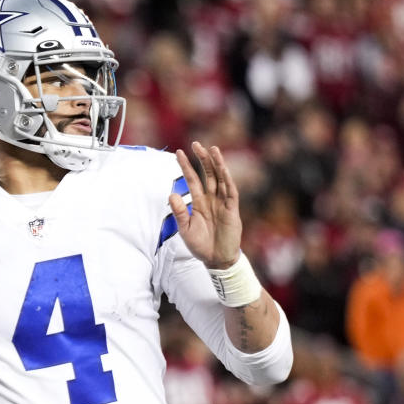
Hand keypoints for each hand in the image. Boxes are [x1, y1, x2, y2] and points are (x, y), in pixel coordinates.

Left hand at [169, 141, 241, 268]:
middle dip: (202, 159)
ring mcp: (222, 203)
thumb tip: (171, 194)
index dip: (186, 166)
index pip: (192, 179)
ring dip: (217, 164)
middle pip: (207, 174)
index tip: (178, 152)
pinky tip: (223, 169)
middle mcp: (211, 199)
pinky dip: (227, 179)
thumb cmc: (200, 244)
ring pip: (220, 178)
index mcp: (199, 202)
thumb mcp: (185, 229)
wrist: (216, 259)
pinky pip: (230, 191)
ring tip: (212, 149)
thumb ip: (179, 212)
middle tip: (195, 143)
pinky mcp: (232, 209)